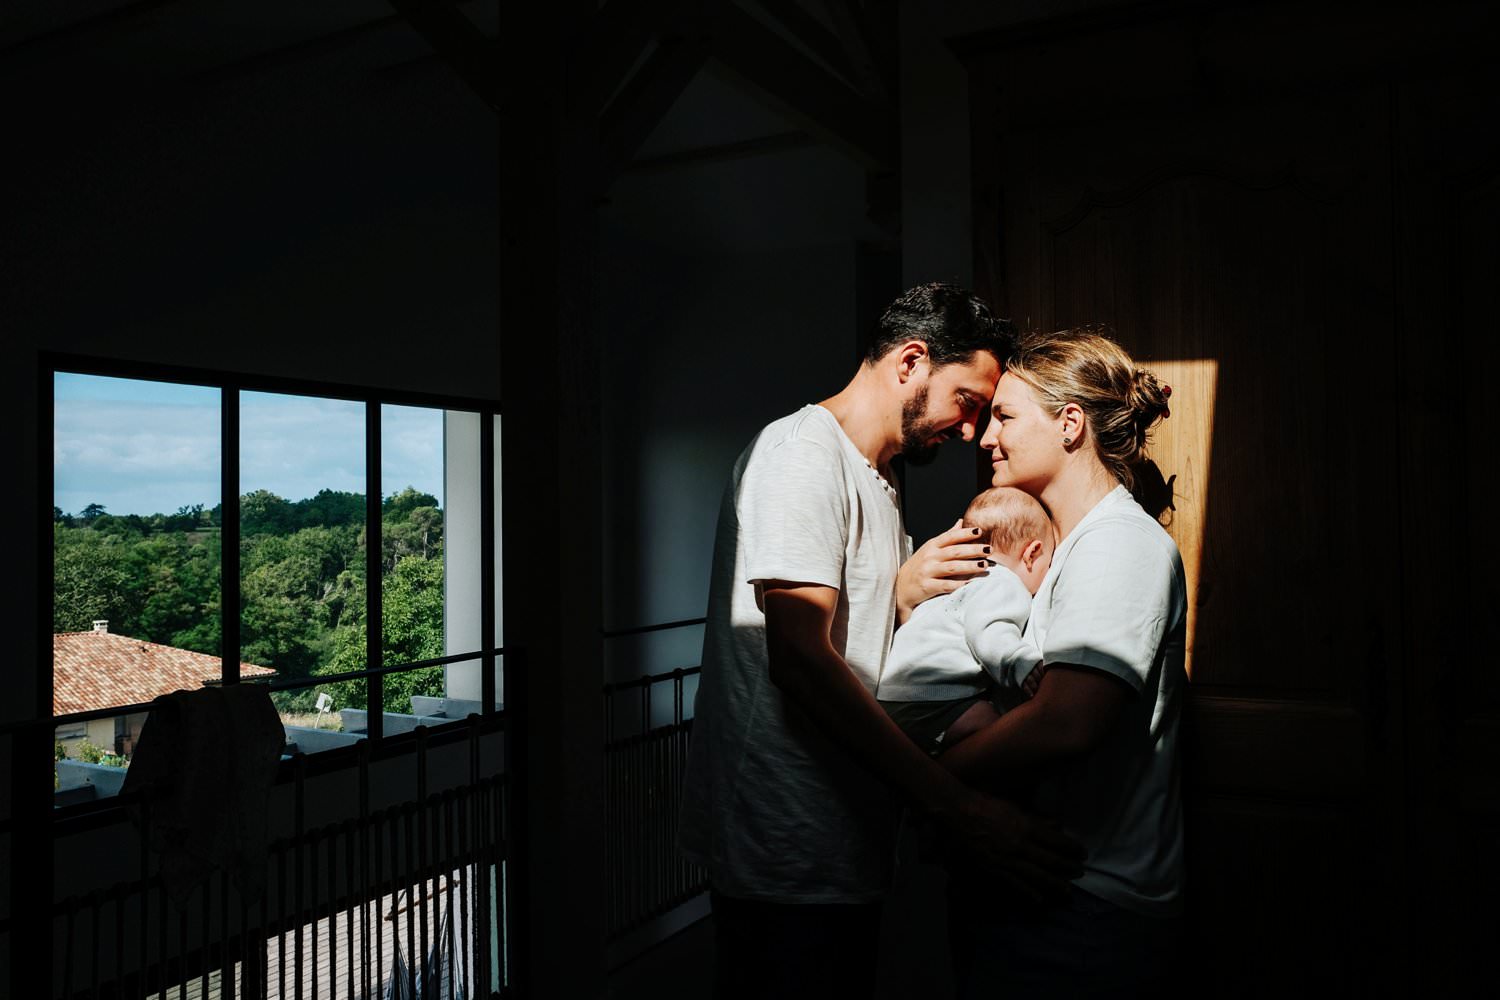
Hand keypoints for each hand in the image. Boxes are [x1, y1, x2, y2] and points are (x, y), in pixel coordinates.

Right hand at [896, 519, 993, 622]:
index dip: (965, 533)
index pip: (950, 537)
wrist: (900, 588)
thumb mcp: (930, 549)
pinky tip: (970, 583)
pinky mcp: (927, 587)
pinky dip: (958, 584)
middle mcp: (930, 557)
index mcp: (932, 546)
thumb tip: (961, 522)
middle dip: (973, 550)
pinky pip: (945, 585)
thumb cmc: (919, 567)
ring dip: (970, 566)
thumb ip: (947, 537)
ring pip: (952, 567)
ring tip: (984, 565)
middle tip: (989, 549)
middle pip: (955, 551)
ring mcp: (928, 572)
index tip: (980, 531)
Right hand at [947, 790, 1085, 903]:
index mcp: (1026, 827)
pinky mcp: (995, 869)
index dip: (1072, 848)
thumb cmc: (987, 806)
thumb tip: (1057, 825)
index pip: (1056, 841)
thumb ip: (1037, 819)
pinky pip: (1015, 884)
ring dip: (1055, 884)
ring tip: (1067, 890)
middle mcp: (1020, 846)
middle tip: (1081, 872)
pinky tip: (1039, 900)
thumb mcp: (1015, 807)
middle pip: (1051, 860)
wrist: (959, 814)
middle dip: (1068, 867)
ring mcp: (1008, 859)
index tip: (1082, 853)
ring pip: (1037, 876)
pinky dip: (1029, 893)